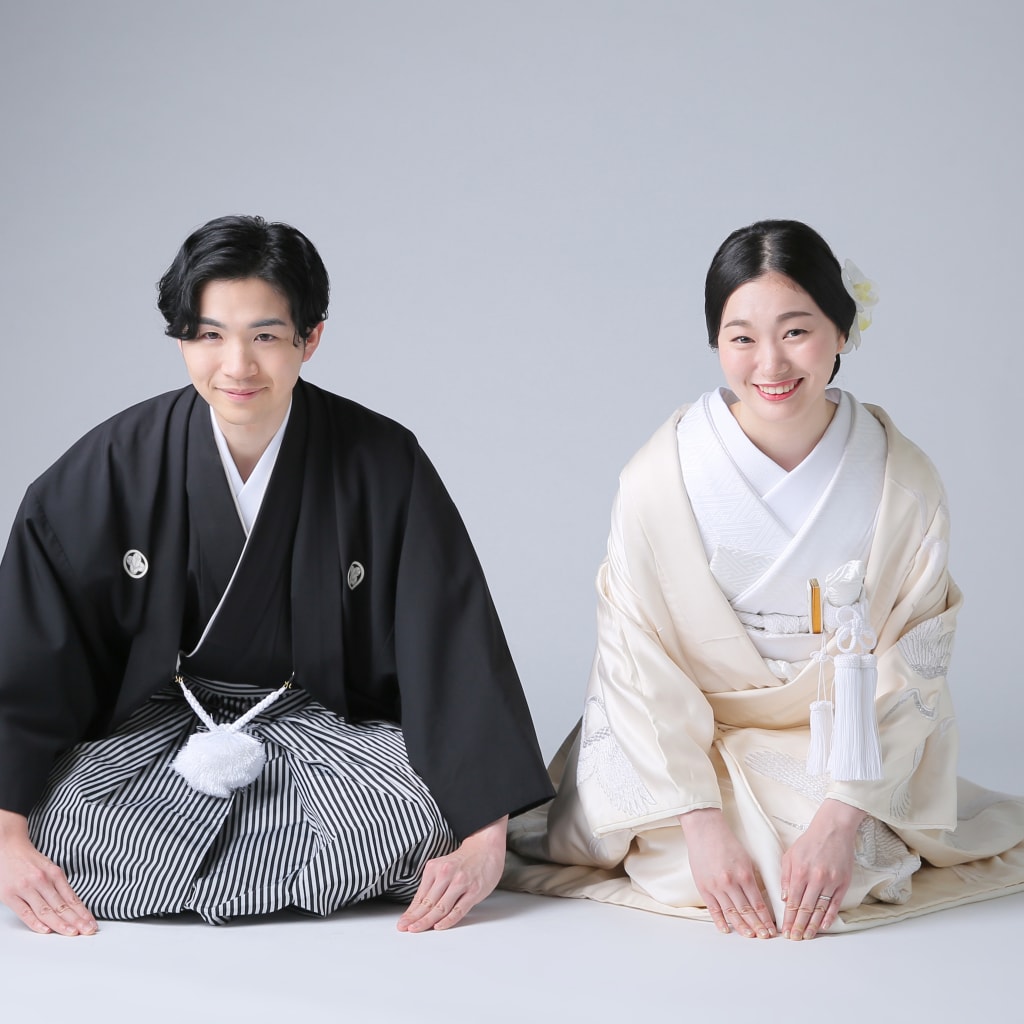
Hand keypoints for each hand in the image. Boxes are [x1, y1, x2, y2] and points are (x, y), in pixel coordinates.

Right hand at [0, 810, 96, 935]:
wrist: (8, 847)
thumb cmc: (30, 860)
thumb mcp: (49, 868)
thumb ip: (59, 885)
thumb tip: (73, 904)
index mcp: (54, 873)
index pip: (71, 898)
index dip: (82, 912)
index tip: (91, 922)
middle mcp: (42, 880)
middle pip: (61, 906)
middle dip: (76, 920)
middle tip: (87, 930)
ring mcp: (26, 888)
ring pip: (46, 910)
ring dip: (60, 924)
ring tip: (72, 932)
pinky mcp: (10, 895)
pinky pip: (25, 912)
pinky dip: (36, 923)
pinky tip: (47, 930)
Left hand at [397, 816, 507, 932]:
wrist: (486, 847)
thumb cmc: (463, 861)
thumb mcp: (443, 867)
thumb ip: (433, 886)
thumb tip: (418, 909)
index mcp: (434, 868)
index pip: (420, 896)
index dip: (410, 911)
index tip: (402, 923)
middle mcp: (446, 874)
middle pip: (428, 902)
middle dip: (415, 918)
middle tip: (404, 928)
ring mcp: (461, 882)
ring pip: (441, 907)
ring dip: (427, 921)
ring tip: (417, 930)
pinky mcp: (474, 890)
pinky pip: (459, 909)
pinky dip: (448, 920)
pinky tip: (439, 926)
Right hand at [679, 808, 775, 938]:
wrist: (705, 830)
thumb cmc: (726, 842)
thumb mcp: (745, 859)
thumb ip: (751, 879)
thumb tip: (757, 899)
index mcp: (744, 875)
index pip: (758, 903)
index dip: (765, 919)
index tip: (772, 929)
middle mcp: (730, 883)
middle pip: (746, 911)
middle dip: (757, 926)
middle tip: (765, 937)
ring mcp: (715, 887)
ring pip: (731, 913)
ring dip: (742, 927)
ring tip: (750, 936)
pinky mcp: (703, 887)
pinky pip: (713, 909)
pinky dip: (720, 921)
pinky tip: (726, 930)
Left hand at [780, 798, 865, 939]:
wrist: (833, 830)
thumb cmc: (809, 842)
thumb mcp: (790, 855)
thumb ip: (786, 877)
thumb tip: (784, 898)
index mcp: (799, 872)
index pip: (792, 902)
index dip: (788, 918)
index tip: (784, 930)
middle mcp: (815, 879)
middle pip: (805, 909)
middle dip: (798, 925)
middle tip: (794, 938)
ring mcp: (830, 882)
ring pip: (820, 909)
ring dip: (813, 925)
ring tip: (807, 936)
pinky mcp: (843, 883)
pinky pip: (835, 904)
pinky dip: (829, 916)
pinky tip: (824, 926)